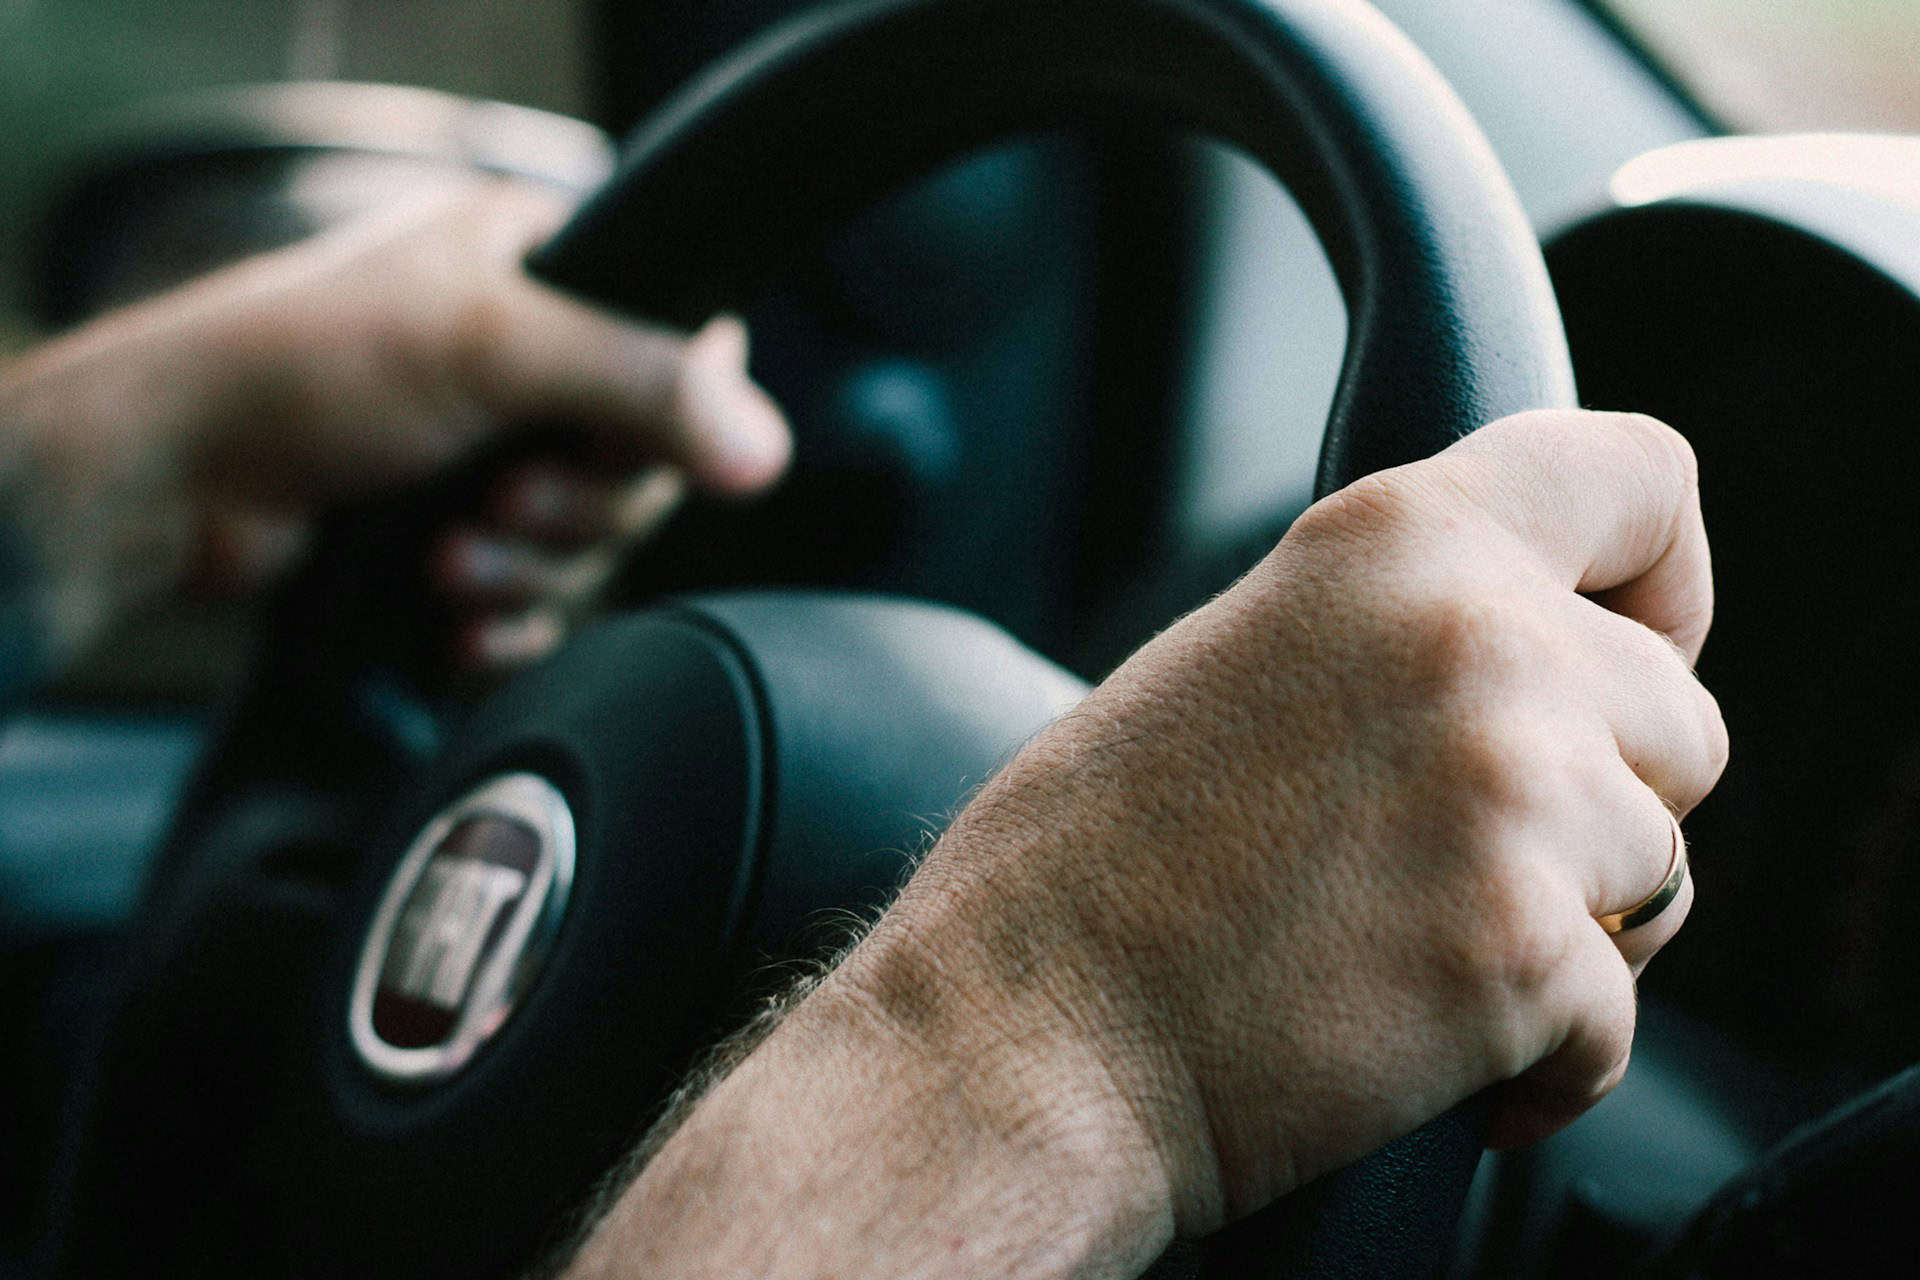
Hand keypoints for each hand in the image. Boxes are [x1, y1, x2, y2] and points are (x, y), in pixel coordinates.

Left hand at [0, 181, 789, 672]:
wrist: (174, 478)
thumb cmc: (303, 370)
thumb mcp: (492, 348)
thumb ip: (641, 385)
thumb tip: (766, 450)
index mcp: (544, 266)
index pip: (685, 346)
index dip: (667, 419)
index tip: (605, 448)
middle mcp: (528, 356)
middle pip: (643, 465)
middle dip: (575, 512)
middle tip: (503, 504)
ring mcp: (493, 448)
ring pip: (590, 543)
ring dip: (530, 572)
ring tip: (449, 561)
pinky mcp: (461, 531)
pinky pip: (542, 598)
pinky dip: (511, 620)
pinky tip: (462, 625)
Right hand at [568, 409, 1724, 1277]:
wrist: (1017, 1039)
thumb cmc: (1085, 868)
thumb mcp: (1240, 657)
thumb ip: (1395, 629)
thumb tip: (1523, 661)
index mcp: (1393, 542)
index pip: (1641, 478)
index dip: (1661, 576)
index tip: (1631, 646)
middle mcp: (1477, 642)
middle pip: (1681, 718)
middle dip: (1603, 799)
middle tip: (1467, 856)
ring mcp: (1512, 797)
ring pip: (1664, 871)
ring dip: (1574, 926)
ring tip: (1418, 950)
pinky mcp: (1526, 956)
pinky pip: (1619, 1016)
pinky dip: (1542, 1054)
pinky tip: (1425, 1050)